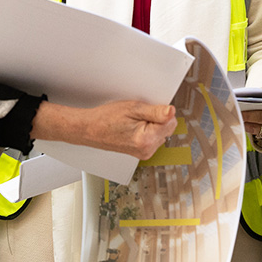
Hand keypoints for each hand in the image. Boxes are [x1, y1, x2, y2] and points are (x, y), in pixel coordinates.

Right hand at [31, 100, 176, 160]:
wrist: (90, 129)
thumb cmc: (106, 119)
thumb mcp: (133, 108)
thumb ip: (156, 112)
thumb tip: (172, 112)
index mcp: (146, 140)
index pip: (171, 122)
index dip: (160, 112)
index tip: (147, 109)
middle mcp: (147, 150)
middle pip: (167, 128)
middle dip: (157, 119)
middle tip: (138, 115)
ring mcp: (144, 153)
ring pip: (161, 133)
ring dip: (152, 125)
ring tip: (133, 122)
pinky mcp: (141, 153)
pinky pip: (153, 138)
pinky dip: (147, 131)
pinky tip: (133, 127)